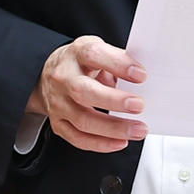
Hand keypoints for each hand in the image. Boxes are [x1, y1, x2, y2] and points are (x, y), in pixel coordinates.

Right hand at [27, 36, 146, 153]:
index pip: (93, 55)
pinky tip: (120, 142)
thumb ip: (119, 60)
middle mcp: (63, 77)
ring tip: (138, 129)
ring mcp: (58, 102)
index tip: (140, 75)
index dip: (117, 64)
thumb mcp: (99, 50)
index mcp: (77, 53)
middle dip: (113, 101)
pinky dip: (101, 144)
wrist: (50, 73)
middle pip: (83, 91)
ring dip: (113, 128)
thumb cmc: (80, 63)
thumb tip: (143, 77)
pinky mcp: (58, 122)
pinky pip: (78, 138)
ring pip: (82, 120)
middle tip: (139, 106)